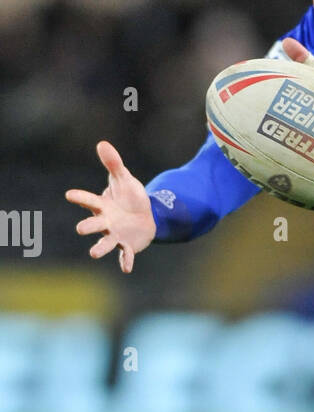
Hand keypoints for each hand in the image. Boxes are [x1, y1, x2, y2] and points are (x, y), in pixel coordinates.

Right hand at [66, 141, 156, 273]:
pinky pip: (126, 255)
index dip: (80, 197)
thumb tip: (102, 143)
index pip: (89, 200)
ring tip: (93, 254)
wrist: (147, 215)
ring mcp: (116, 235)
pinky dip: (126, 261)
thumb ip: (114, 164)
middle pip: (94, 224)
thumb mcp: (125, 179)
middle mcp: (106, 222)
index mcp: (102, 206)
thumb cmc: (131, 197)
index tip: (69, 194)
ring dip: (100, 248)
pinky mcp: (128, 246)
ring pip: (105, 243)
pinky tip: (126, 269)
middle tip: (80, 229)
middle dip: (88, 227)